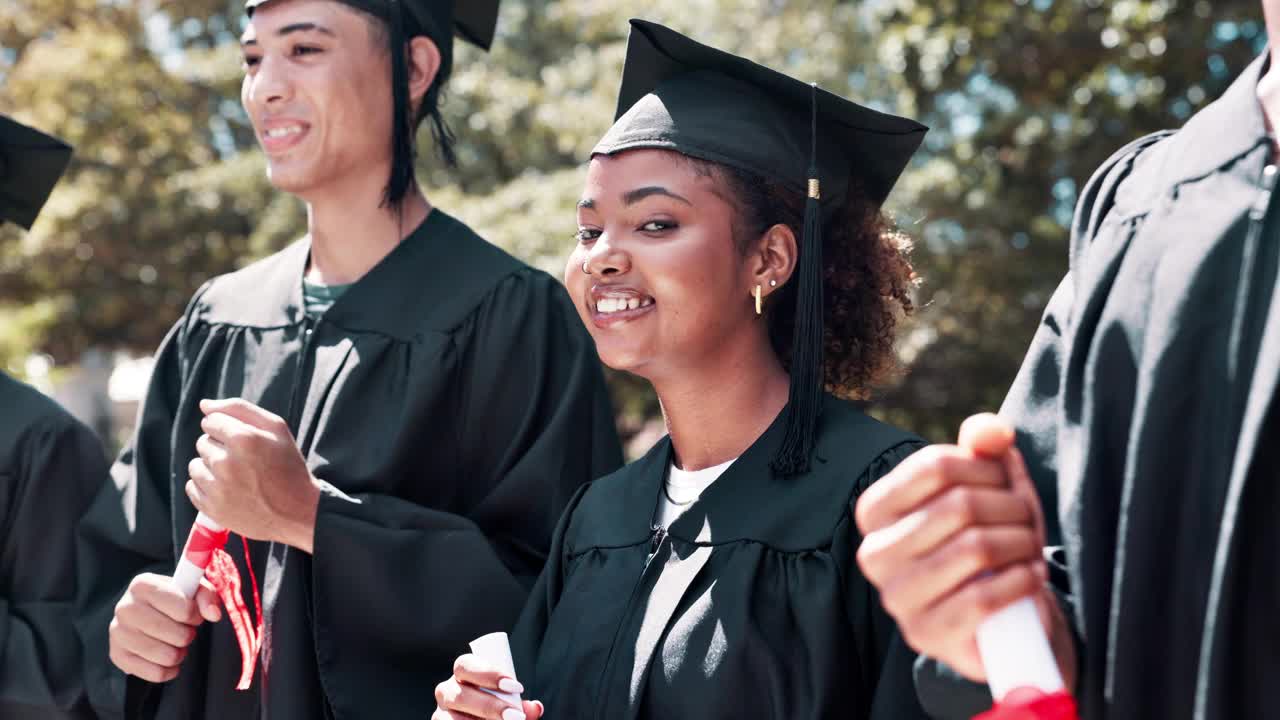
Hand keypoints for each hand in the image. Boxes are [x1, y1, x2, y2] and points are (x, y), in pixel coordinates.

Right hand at [109, 573, 221, 682]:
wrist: (144, 612)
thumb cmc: (171, 598)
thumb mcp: (192, 588)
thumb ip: (207, 596)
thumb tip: (214, 615)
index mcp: (142, 585)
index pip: (185, 609)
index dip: (195, 615)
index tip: (192, 614)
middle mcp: (124, 608)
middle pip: (177, 635)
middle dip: (188, 635)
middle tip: (183, 630)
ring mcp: (118, 633)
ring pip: (167, 656)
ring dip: (179, 653)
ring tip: (175, 643)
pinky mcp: (117, 656)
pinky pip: (156, 673)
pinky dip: (169, 670)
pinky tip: (166, 658)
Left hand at [186, 398, 320, 552]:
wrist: (298, 512)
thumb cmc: (288, 466)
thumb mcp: (277, 429)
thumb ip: (240, 408)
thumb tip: (204, 405)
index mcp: (244, 439)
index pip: (211, 421)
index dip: (227, 428)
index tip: (243, 440)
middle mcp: (226, 463)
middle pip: (202, 443)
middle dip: (219, 447)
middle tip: (244, 461)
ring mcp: (218, 488)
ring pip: (195, 465)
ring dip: (210, 468)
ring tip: (236, 476)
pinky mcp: (212, 509)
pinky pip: (192, 487)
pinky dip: (206, 487)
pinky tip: (228, 490)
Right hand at [433, 653, 543, 719]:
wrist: (484, 719)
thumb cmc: (499, 710)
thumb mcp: (512, 705)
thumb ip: (523, 707)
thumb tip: (535, 708)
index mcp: (462, 674)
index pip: (466, 665)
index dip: (489, 673)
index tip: (516, 686)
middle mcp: (446, 691)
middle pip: (460, 695)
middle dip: (489, 706)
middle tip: (515, 716)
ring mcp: (440, 713)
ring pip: (451, 719)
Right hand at [855, 413, 1074, 687]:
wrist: (998, 619)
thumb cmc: (988, 542)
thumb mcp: (986, 489)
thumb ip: (983, 449)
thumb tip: (994, 433)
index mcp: (875, 511)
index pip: (935, 465)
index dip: (986, 467)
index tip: (1006, 482)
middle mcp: (874, 553)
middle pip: (959, 505)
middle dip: (1011, 507)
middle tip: (1029, 519)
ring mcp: (897, 598)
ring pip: (974, 548)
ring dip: (1022, 543)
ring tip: (1032, 548)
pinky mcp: (926, 635)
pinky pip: (983, 598)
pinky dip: (1020, 581)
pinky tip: (1029, 577)